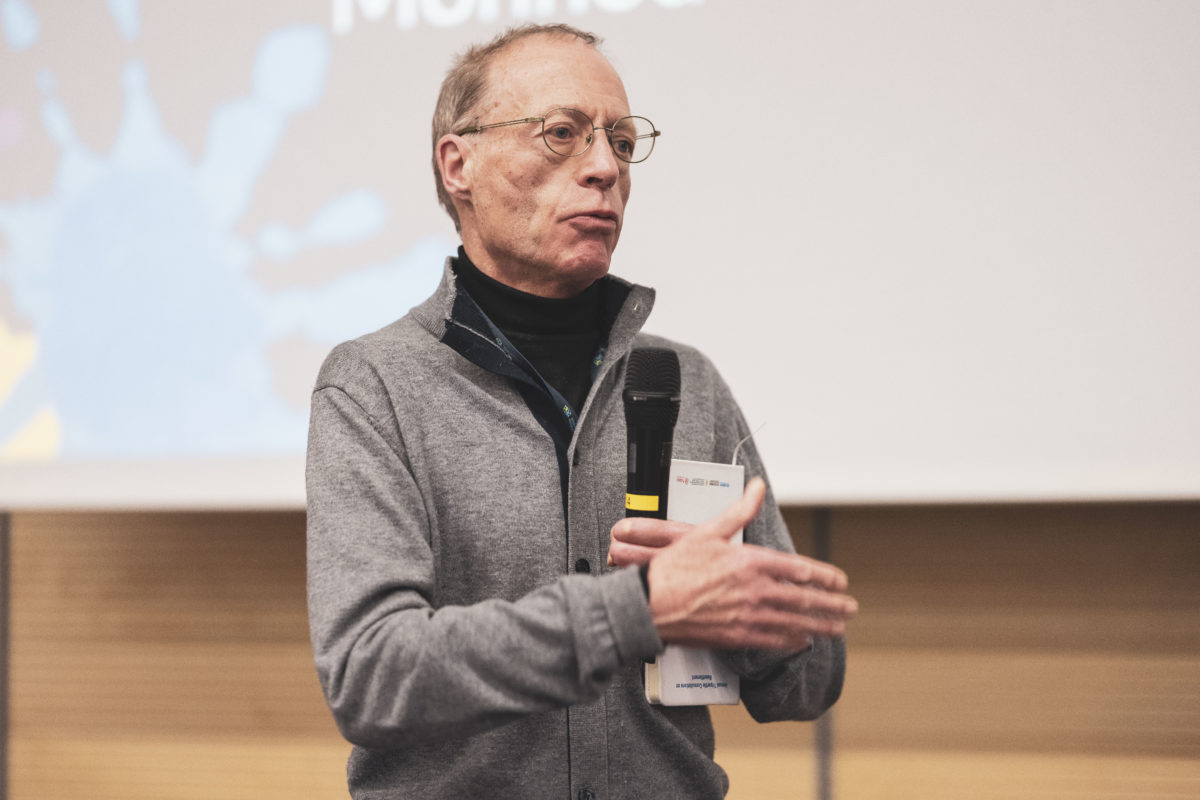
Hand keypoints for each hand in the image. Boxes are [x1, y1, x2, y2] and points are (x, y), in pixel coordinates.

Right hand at [614, 478, 857, 650]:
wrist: (649, 603)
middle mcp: (754, 590)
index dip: (824, 577)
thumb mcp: (708, 531)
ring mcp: (747, 615)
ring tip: (838, 629)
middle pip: (803, 599)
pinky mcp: (736, 635)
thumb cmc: (674, 567)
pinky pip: (772, 640)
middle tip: (850, 608)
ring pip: (794, 623)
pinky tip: (801, 642)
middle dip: (831, 605)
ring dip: (820, 626)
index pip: (799, 569)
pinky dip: (791, 642)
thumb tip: (757, 487)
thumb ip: (739, 510)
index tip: (840, 581)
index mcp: (750, 562)